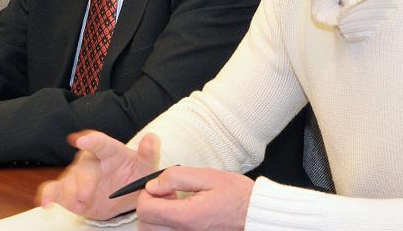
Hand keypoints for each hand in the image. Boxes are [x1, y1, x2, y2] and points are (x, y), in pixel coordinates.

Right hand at [38, 131, 160, 220]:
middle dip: (83, 180)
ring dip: (69, 190)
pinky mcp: (68, 192)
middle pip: (83, 166)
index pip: (101, 143)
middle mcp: (91, 161)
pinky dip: (48, 195)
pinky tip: (46, 202)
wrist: (124, 195)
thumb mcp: (146, 166)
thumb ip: (149, 153)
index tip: (81, 140)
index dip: (91, 141)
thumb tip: (152, 138)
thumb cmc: (134, 174)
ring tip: (77, 201)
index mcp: (109, 151)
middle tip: (86, 194)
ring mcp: (78, 176)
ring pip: (68, 179)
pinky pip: (54, 190)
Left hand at [136, 167, 253, 230]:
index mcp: (185, 216)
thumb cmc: (237, 195)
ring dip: (157, 219)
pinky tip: (181, 215)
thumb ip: (177, 177)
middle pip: (146, 226)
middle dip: (149, 207)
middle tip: (166, 195)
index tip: (159, 186)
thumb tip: (153, 184)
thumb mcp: (208, 176)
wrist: (257, 215)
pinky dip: (167, 227)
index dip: (145, 195)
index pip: (145, 210)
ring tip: (174, 205)